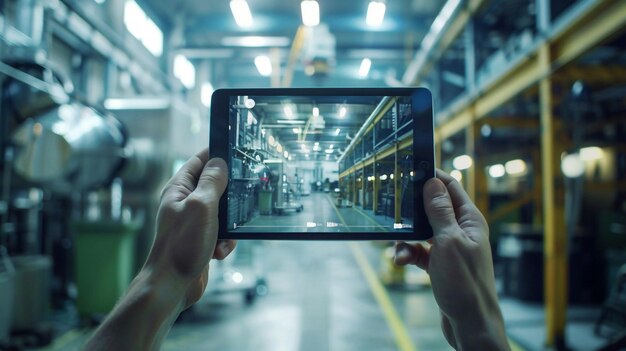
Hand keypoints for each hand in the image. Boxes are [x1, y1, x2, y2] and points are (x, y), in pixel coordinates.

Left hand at [145, 148, 236, 308]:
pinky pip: (222, 233)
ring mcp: (193, 222)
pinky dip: (225, 242)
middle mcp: (185, 203)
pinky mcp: (202, 240)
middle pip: (215, 186)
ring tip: (224, 236)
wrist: (172, 285)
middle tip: (240, 200)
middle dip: (230, 196)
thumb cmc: (181, 245)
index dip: (216, 155)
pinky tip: (219, 252)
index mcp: (179, 189)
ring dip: (229, 225)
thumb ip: (212, 182)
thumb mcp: (201, 206)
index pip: (199, 161)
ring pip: (223, 212)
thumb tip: (219, 162)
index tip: (236, 153)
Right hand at [394, 170, 508, 350]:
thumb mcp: (449, 242)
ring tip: (397, 247)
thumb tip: (433, 182)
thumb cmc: (465, 283)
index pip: (450, 187)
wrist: (469, 323)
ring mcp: (449, 247)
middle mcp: (461, 230)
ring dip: (406, 237)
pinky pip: (418, 251)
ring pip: (421, 231)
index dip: (432, 177)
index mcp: (470, 220)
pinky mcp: (439, 263)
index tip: (410, 170)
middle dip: (412, 210)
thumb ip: (440, 211)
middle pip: (432, 208)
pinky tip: (401, 261)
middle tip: (393, 208)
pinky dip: (408, 253)